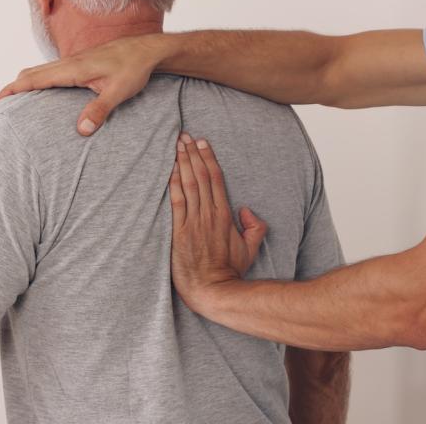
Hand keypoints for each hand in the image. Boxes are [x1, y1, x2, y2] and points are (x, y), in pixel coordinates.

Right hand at [0, 34, 164, 134]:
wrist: (147, 50)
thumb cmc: (134, 68)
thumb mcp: (118, 92)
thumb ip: (99, 110)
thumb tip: (81, 130)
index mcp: (74, 68)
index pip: (36, 78)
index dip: (14, 89)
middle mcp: (70, 62)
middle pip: (33, 72)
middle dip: (13, 86)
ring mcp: (75, 60)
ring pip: (42, 69)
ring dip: (25, 81)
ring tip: (14, 97)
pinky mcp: (82, 62)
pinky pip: (53, 69)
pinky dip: (40, 78)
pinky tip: (43, 89)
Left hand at [169, 133, 267, 312]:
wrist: (211, 289)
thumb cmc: (230, 270)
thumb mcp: (251, 249)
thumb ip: (255, 228)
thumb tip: (248, 212)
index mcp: (224, 214)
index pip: (215, 178)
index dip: (208, 158)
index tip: (202, 142)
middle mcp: (208, 214)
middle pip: (200, 176)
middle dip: (191, 154)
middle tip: (184, 136)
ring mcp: (192, 222)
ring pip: (187, 184)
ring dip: (182, 163)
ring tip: (176, 146)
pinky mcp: (179, 231)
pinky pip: (176, 202)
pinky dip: (173, 184)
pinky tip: (171, 170)